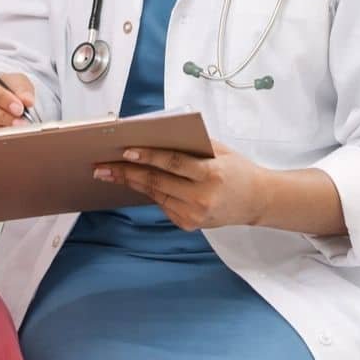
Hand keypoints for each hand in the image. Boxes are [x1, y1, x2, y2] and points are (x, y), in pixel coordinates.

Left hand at [93, 141, 270, 230]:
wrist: (257, 200)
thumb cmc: (237, 169)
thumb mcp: (220, 151)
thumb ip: (192, 144)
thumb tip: (155, 136)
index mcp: (211, 174)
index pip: (173, 164)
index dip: (148, 157)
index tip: (125, 151)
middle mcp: (202, 198)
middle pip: (157, 182)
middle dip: (127, 173)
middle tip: (102, 166)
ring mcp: (195, 214)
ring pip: (155, 195)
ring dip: (131, 183)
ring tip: (109, 173)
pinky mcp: (189, 224)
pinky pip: (163, 204)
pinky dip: (148, 192)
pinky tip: (132, 182)